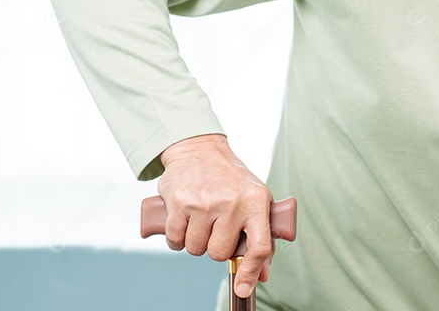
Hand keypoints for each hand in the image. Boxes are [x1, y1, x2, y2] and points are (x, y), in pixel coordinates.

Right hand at [157, 134, 273, 296]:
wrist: (200, 149)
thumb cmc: (231, 180)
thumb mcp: (254, 201)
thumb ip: (260, 237)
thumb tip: (262, 276)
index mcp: (256, 202)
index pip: (259, 247)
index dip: (251, 272)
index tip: (243, 288)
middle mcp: (232, 202)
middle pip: (218, 253)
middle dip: (214, 247)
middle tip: (215, 228)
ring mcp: (205, 202)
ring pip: (195, 249)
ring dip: (195, 241)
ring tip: (200, 220)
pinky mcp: (180, 202)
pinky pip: (175, 240)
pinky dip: (177, 238)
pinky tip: (184, 221)